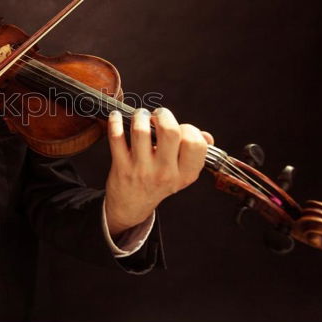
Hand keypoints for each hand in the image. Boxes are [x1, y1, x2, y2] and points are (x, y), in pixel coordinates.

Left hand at [104, 108, 213, 235]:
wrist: (132, 206)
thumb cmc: (158, 183)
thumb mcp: (181, 175)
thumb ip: (194, 154)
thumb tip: (206, 136)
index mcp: (185, 174)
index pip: (195, 143)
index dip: (189, 128)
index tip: (179, 127)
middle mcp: (165, 172)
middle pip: (170, 132)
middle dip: (163, 115)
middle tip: (157, 115)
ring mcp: (142, 170)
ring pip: (141, 131)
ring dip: (140, 116)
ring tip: (140, 116)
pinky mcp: (121, 167)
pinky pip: (117, 138)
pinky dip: (115, 123)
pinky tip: (116, 117)